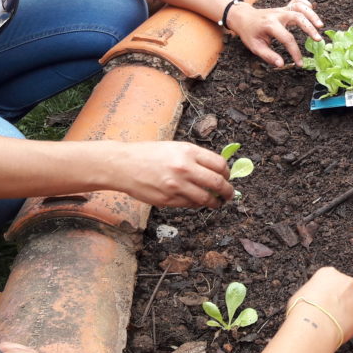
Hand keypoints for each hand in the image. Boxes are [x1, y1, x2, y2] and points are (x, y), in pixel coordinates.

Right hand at [107, 141, 233, 207]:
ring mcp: (176, 186)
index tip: (227, 177)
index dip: (227, 173)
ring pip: (205, 198)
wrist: (123, 165)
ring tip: (216, 202)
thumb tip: (216, 168)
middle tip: (229, 194)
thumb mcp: (175, 147)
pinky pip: (190, 205)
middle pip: (217, 183)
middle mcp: (184, 168)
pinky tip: (196, 201)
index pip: (219, 164)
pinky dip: (197, 204)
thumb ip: (195, 157)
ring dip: (215, 202)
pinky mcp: (168, 200)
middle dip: (227, 191)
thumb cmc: (149, 154)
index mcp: (188, 152)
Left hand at [227, 0, 322, 67]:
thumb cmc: (249, 33)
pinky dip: (306, 3)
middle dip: (309, 28)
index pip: (287, 38)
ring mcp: (281, 9)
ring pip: (299, 7)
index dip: (295, 52)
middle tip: (318, 39)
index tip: (299, 63)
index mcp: (270, 25)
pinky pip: (297, 1)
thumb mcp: (255, 47)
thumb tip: (281, 64)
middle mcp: (278, 14)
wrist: (243, 18)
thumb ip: (268, 56)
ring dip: (311, 15)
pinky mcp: (284, 8)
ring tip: (320, 26)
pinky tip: (312, 10)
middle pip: (297, 17)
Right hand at [287, 267, 352, 345]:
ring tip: (335, 321)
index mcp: (329, 273)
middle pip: (349, 288)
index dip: (329, 290)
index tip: (325, 298)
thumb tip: (312, 300)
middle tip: (332, 310)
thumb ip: (312, 293)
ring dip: (350, 311)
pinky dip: (352, 325)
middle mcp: (346, 282)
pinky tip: (341, 329)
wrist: (312, 327)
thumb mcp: (300, 294)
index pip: (333, 278)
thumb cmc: (302, 310)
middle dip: (343, 298)